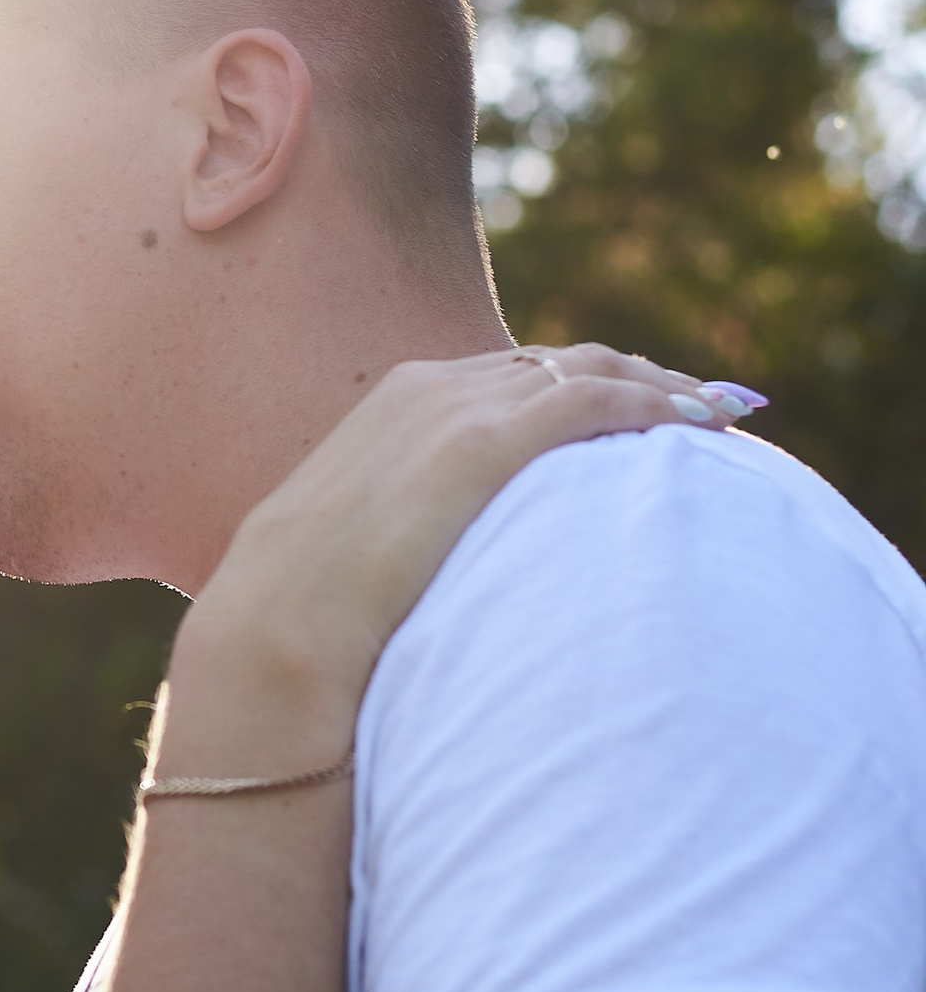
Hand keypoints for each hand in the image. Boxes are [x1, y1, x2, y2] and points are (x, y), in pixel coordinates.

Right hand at [184, 342, 751, 728]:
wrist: (275, 631)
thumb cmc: (309, 619)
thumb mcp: (359, 551)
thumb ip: (412, 530)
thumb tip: (446, 573)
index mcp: (398, 405)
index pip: (514, 376)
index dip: (586, 386)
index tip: (639, 411)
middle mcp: (429, 389)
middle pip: (558, 360)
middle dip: (637, 376)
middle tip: (701, 404)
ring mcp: (452, 411)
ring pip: (585, 369)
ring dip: (658, 385)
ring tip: (716, 412)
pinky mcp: (479, 445)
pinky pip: (588, 401)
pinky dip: (648, 402)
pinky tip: (693, 425)